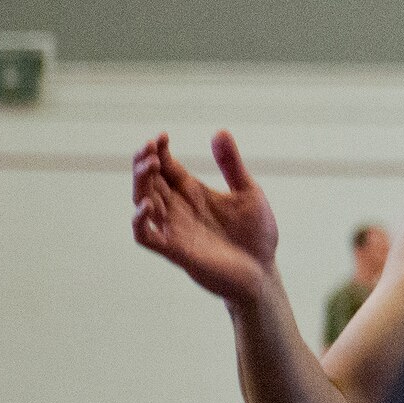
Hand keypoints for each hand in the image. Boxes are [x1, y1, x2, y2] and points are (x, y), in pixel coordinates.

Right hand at [131, 131, 278, 301]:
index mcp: (194, 193)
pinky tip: (148, 205)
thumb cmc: (256, 234)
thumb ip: (231, 164)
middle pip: (150, 182)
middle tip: (148, 147)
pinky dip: (140, 221)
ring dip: (141, 185)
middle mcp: (179, 209)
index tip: (162, 136)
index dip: (159, 151)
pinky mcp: (176, 251)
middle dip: (144, 163)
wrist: (263, 271)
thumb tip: (219, 131)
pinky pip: (146, 236)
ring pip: (143, 204)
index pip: (167, 168)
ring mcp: (175, 230)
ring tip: (148, 166)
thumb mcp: (248, 192)